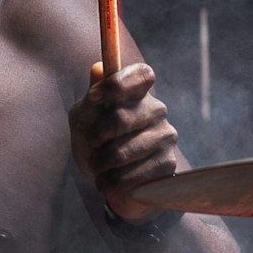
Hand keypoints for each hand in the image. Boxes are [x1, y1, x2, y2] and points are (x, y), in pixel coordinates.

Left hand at [69, 61, 181, 223]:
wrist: (108, 179)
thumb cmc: (95, 141)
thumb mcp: (84, 118)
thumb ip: (91, 98)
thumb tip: (98, 69)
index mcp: (137, 91)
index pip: (142, 74)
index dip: (117, 84)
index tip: (94, 97)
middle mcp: (156, 110)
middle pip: (121, 118)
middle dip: (96, 137)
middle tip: (92, 145)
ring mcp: (165, 136)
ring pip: (122, 152)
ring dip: (100, 164)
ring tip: (98, 166)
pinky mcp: (167, 164)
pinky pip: (131, 176)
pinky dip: (111, 182)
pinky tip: (109, 181)